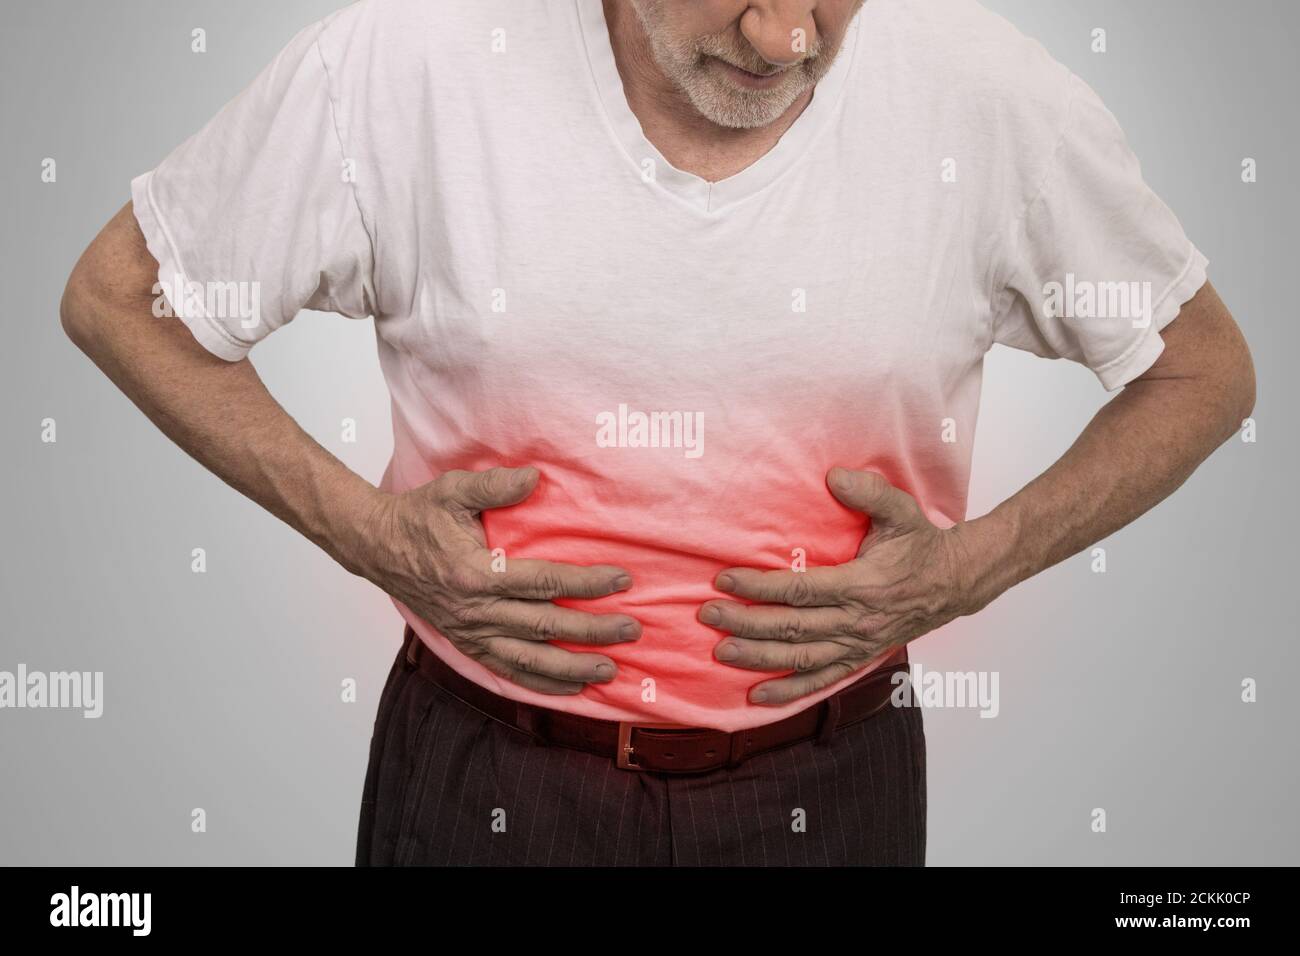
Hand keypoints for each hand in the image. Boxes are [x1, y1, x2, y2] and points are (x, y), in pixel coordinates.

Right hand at [356, 466, 639, 693]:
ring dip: (572, 668)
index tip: (621, 579)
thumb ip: (495, 485)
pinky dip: (541, 684)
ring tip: (610, 669)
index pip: (543, 582)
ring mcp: (470, 633)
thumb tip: (535, 477)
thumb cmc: (419, 516)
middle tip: (631, 630)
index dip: (586, 583)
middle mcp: (475, 611)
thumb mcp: (453, 490)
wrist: (377, 547)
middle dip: (592, 631)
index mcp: (476, 573)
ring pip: (529, 661)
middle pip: (545, 626)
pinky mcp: (467, 644)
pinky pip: (507, 672)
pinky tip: (571, 688)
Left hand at [699, 468, 987, 705]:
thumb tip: (834, 476)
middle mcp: (858, 620)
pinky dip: (790, 692)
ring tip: (721, 652)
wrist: (955, 581)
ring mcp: (859, 644)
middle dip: (746, 622)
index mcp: (863, 584)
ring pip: (801, 659)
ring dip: (759, 658)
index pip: (800, 589)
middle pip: (792, 627)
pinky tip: (758, 696)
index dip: (759, 586)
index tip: (724, 579)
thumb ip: (869, 492)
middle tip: (707, 614)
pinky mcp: (860, 658)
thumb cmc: (921, 544)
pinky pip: (822, 681)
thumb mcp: (901, 510)